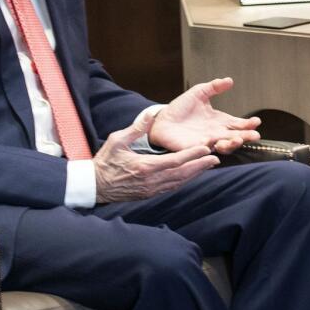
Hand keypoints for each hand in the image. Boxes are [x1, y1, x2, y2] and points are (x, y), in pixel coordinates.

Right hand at [95, 110, 217, 202]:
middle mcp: (151, 180)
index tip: (205, 148)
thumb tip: (152, 115)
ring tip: (209, 165)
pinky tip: (192, 174)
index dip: (192, 155)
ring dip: (195, 174)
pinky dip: (184, 180)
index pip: (175, 161)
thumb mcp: (117, 141)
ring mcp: (151, 189)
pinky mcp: (150, 194)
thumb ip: (136, 129)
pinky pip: (172, 187)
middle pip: (182, 173)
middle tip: (215, 158)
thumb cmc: (104, 161)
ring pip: (179, 182)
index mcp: (145, 166)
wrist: (94, 186)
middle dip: (200, 166)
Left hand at [148, 77, 261, 154]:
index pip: (238, 125)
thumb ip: (214, 87)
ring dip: (232, 145)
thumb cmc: (180, 108)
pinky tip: (214, 143)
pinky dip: (210, 148)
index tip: (256, 121)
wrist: (161, 120)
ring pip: (224, 147)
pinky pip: (204, 151)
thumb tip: (229, 80)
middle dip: (246, 137)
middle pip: (236, 138)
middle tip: (254, 135)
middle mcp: (216, 133)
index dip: (248, 125)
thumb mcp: (199, 93)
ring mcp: (206, 142)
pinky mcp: (193, 149)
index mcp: (219, 121)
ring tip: (237, 140)